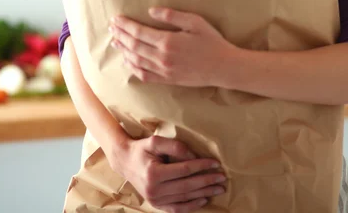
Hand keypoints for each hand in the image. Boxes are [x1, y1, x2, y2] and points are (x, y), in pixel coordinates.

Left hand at [109, 7, 236, 86]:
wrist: (224, 67)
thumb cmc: (212, 41)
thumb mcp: (195, 22)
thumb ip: (172, 15)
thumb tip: (151, 11)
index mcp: (167, 41)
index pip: (138, 32)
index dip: (125, 25)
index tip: (116, 18)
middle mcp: (162, 57)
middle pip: (133, 46)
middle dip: (120, 35)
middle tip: (111, 27)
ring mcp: (163, 71)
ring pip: (136, 61)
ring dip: (123, 51)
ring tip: (115, 42)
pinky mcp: (167, 80)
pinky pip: (144, 76)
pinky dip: (133, 69)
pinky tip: (128, 62)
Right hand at [109, 135, 226, 212]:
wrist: (125, 162)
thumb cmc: (142, 149)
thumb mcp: (155, 141)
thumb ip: (175, 147)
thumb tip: (194, 156)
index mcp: (154, 173)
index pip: (185, 170)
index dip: (202, 166)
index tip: (216, 163)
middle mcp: (154, 190)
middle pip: (187, 186)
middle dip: (207, 181)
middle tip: (222, 178)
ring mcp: (155, 200)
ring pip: (185, 198)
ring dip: (204, 193)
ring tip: (218, 189)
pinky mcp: (157, 205)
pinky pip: (178, 208)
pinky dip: (192, 205)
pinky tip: (204, 199)